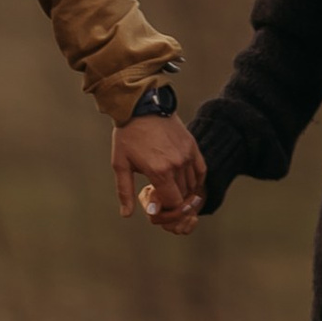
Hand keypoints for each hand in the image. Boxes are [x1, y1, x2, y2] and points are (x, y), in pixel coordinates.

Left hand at [111, 111, 204, 233]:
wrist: (142, 106)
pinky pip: (201, 171)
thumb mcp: (120, 165)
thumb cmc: (128, 135)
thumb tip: (126, 214)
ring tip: (171, 191)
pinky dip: (196, 181)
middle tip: (162, 200)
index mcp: (159, 171)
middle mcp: (177, 164)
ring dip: (184, 193)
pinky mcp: (192, 146)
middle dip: (174, 203)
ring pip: (193, 185)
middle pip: (183, 196)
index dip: (167, 210)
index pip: (173, 203)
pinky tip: (187, 184)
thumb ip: (125, 191)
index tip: (158, 207)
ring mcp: (187, 155)